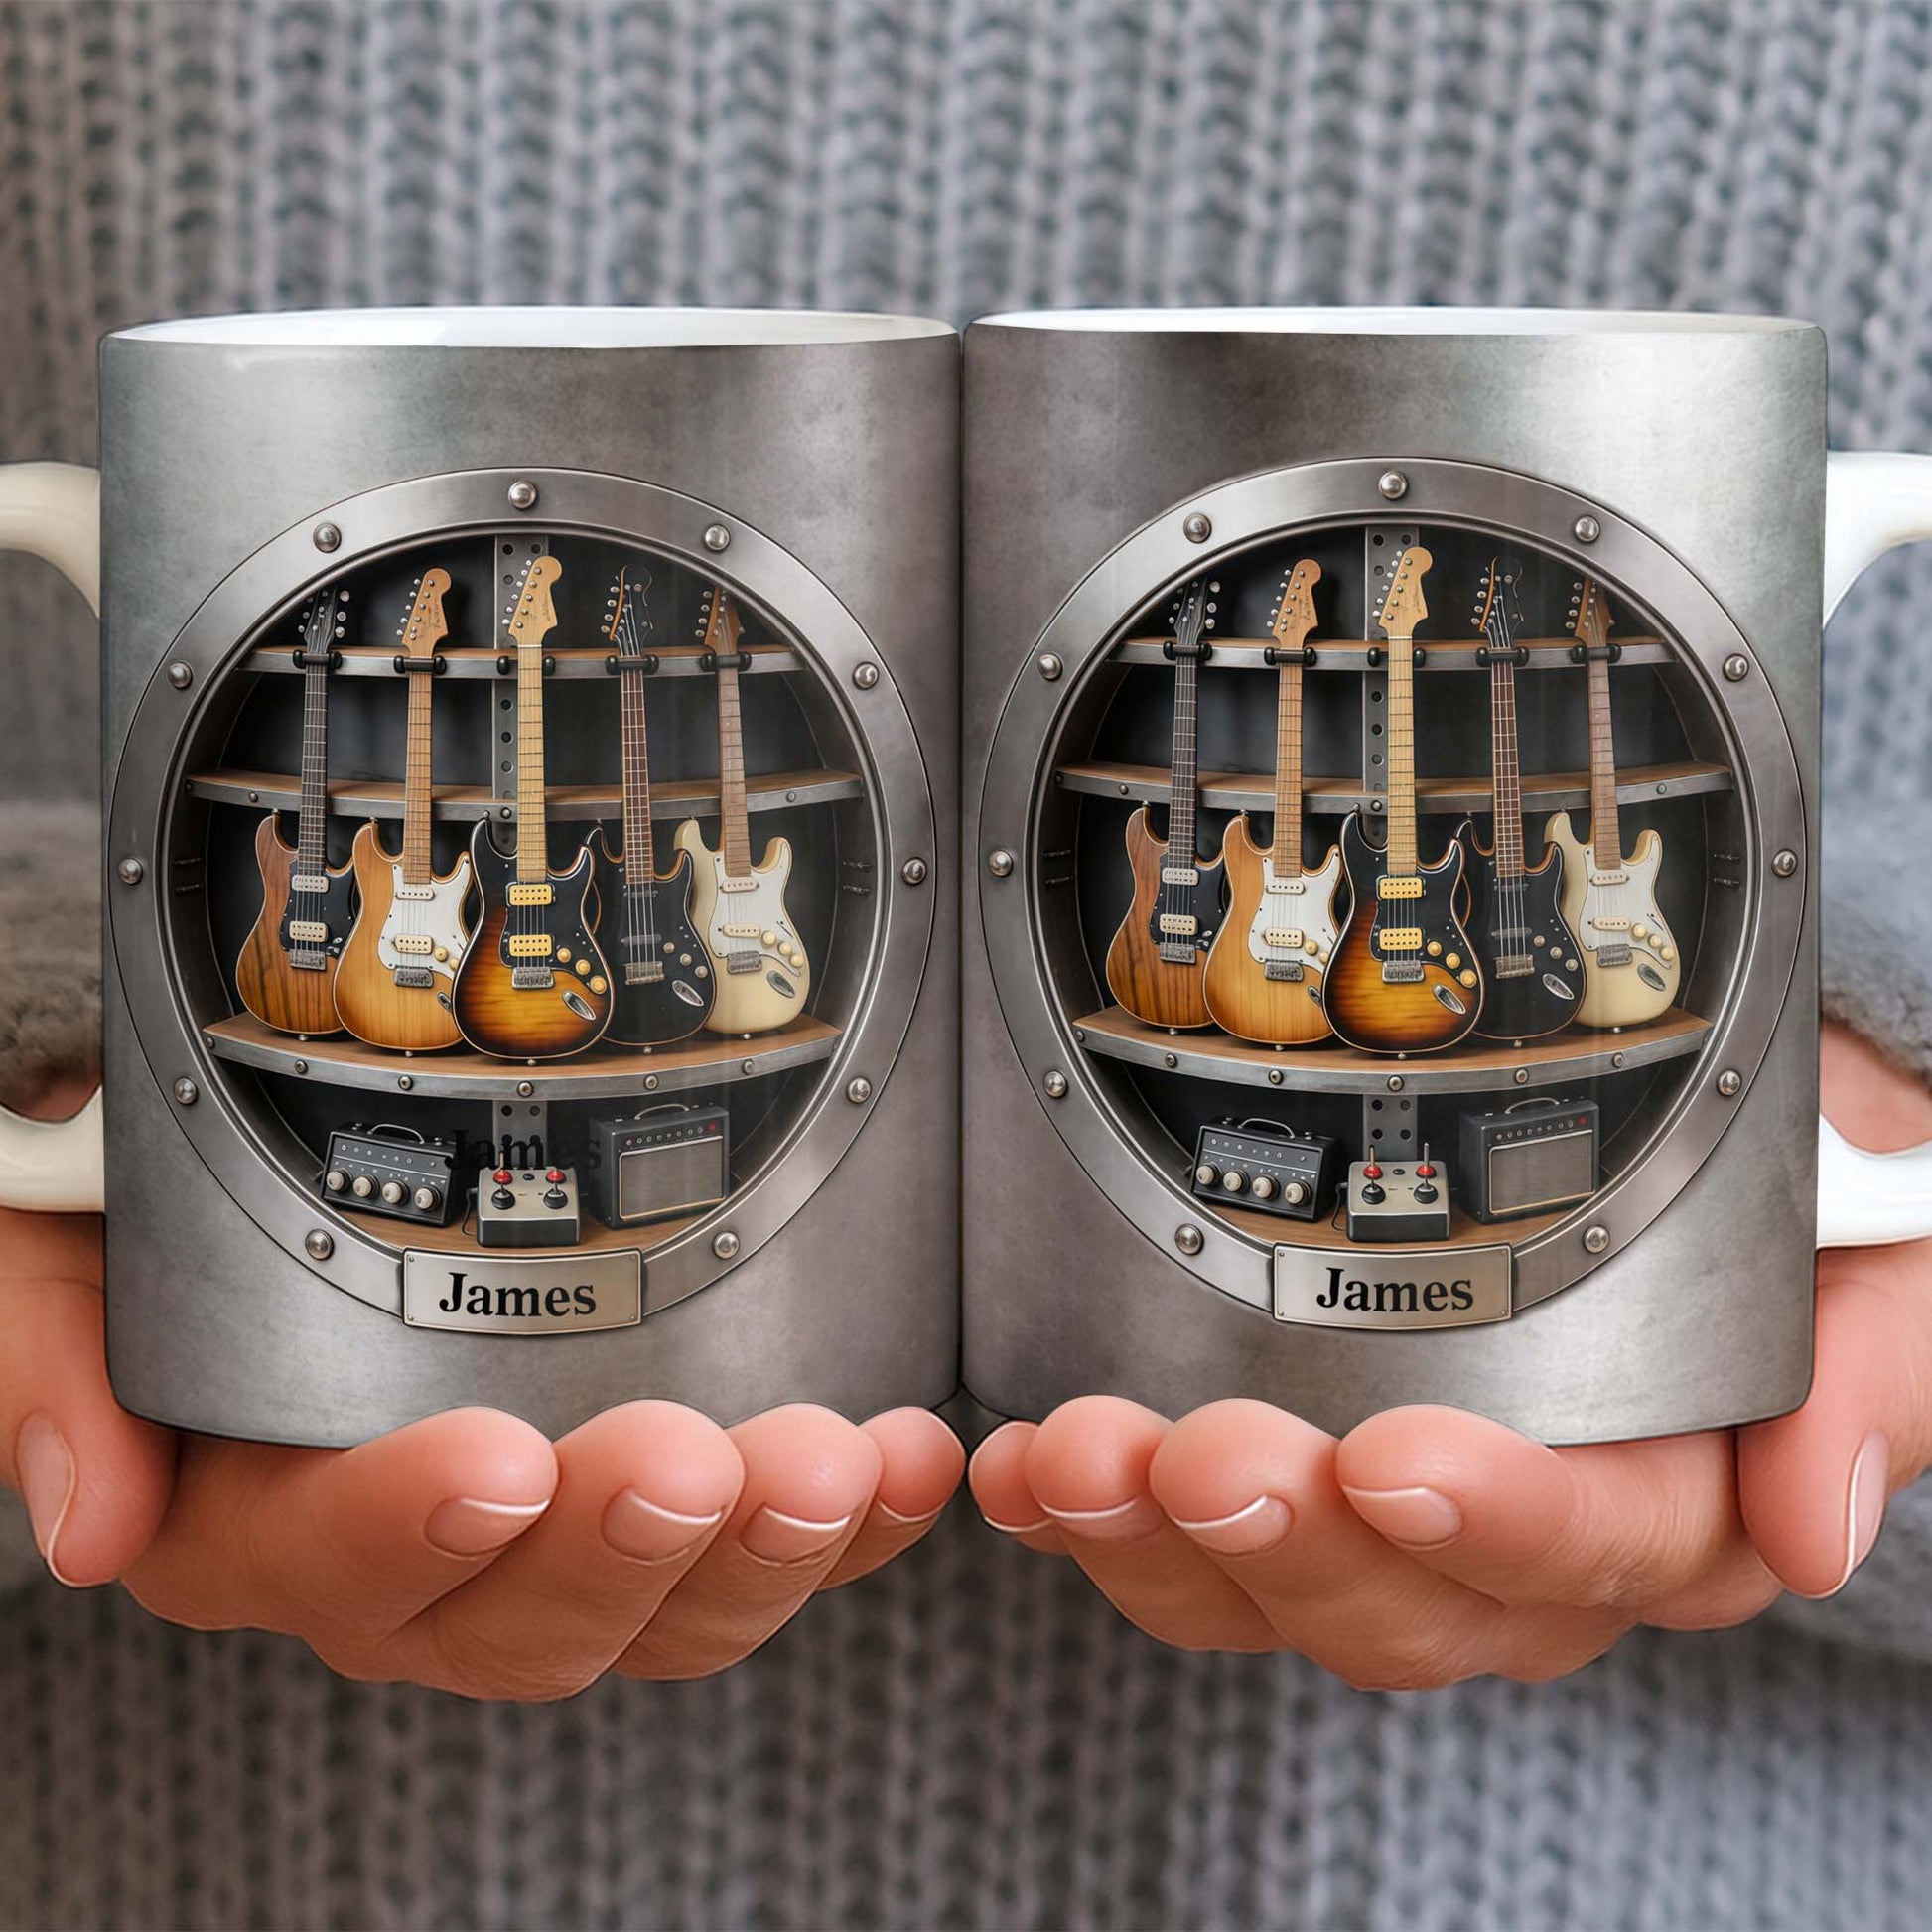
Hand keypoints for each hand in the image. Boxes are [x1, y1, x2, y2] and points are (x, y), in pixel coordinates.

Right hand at [2, 1080, 962, 1694]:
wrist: (273, 1177)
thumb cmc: (156, 1208)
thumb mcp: (50, 1254)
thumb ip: (51, 1367)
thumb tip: (83, 1529)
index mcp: (256, 1520)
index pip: (331, 1560)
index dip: (410, 1527)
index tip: (494, 1457)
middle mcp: (413, 1561)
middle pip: (524, 1617)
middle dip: (624, 1544)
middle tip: (703, 1453)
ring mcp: (548, 1537)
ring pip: (665, 1606)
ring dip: (764, 1551)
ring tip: (846, 1466)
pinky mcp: (660, 1492)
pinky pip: (760, 1541)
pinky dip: (853, 1517)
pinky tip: (919, 1456)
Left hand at [968, 1022, 1931, 1684]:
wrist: (1695, 1152)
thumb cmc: (1788, 1199)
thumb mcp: (1883, 1256)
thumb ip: (1871, 1372)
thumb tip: (1813, 1525)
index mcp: (1679, 1505)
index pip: (1596, 1549)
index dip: (1496, 1521)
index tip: (1397, 1455)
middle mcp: (1525, 1551)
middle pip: (1404, 1603)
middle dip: (1285, 1537)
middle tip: (1193, 1449)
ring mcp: (1395, 1528)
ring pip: (1270, 1589)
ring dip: (1155, 1537)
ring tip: (1072, 1456)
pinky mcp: (1289, 1486)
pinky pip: (1185, 1539)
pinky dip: (1093, 1512)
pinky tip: (1024, 1468)